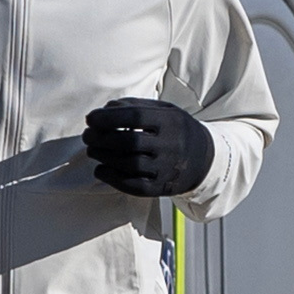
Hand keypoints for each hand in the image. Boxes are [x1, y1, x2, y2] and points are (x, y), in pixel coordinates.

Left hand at [82, 95, 212, 197]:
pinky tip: (101, 169)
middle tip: (87, 136)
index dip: (109, 117)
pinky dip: (112, 178)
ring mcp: (167, 168)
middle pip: (129, 142)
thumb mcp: (164, 110)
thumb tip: (104, 110)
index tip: (90, 118)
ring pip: (129, 164)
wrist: (205, 158)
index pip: (135, 116)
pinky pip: (133, 186)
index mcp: (170, 121)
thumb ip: (135, 106)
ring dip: (103, 157)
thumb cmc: (175, 130)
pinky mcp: (161, 188)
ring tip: (92, 150)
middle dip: (101, 138)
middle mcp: (171, 145)